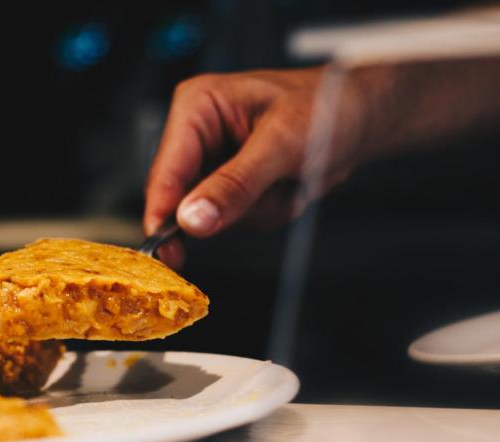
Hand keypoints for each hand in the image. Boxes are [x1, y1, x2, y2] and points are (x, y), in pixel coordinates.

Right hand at [144, 66, 366, 267]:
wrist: (359, 116)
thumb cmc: (327, 107)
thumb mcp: (283, 145)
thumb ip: (235, 185)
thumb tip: (193, 220)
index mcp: (196, 108)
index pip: (166, 173)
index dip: (163, 215)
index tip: (166, 253)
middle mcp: (196, 136)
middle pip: (185, 202)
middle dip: (234, 209)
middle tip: (271, 194)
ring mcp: (212, 163)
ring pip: (212, 218)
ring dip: (257, 211)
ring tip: (288, 181)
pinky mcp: (227, 185)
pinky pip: (233, 221)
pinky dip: (266, 213)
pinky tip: (285, 188)